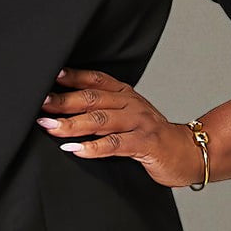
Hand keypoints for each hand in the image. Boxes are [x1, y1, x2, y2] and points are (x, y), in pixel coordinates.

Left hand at [36, 67, 205, 188]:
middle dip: (63, 101)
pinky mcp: (145, 143)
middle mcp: (131, 104)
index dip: (72, 77)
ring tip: (51, 126)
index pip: (95, 80)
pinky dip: (92, 148)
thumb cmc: (153, 138)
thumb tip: (65, 111)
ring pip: (100, 120)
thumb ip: (103, 112)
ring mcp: (139, 123)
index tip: (49, 77)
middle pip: (92, 99)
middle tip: (40, 105)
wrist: (189, 153)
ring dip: (72, 124)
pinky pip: (114, 144)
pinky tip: (74, 150)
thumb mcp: (128, 118)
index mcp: (125, 94)